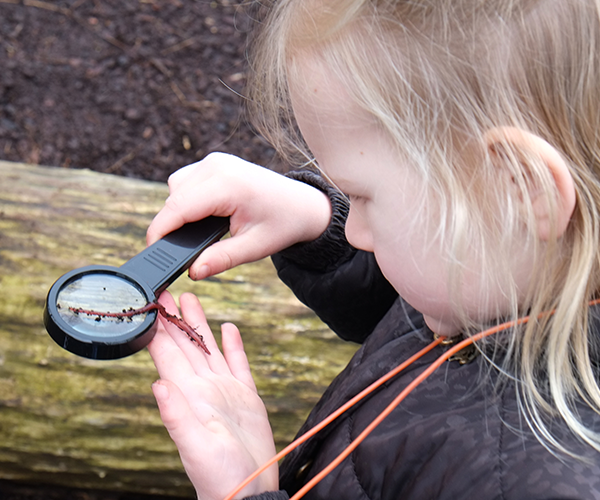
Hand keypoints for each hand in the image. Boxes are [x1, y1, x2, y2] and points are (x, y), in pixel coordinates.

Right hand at [146, 152, 331, 279]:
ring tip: (200, 232)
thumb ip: (221, 259)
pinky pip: (186, 180)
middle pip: (173, 197)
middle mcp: (218, 166)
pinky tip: (204, 215)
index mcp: (228, 185)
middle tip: (184, 250)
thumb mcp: (254, 248)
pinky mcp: (215, 162)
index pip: (178, 208)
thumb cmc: (282, 224)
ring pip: (176, 187)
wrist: (303, 205)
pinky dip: (187, 199)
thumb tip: (193, 272)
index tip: (152, 252)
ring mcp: (216, 161)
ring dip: (179, 210)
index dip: (160, 231)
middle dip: (171, 224)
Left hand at [147, 292, 277, 499]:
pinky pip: (238, 363)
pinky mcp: (246, 396)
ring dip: (200, 323)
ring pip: (209, 347)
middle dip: (175, 316)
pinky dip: (233, 345)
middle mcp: (204, 387)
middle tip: (166, 288)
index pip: (167, 353)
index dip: (158, 327)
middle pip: (185, 343)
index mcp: (188, 395)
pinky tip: (229, 329)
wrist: (248, 490)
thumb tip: (157, 384)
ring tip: (192, 298)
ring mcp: (225, 389)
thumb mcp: (195, 447)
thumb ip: (176, 416)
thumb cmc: (219, 476)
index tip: (150, 302)